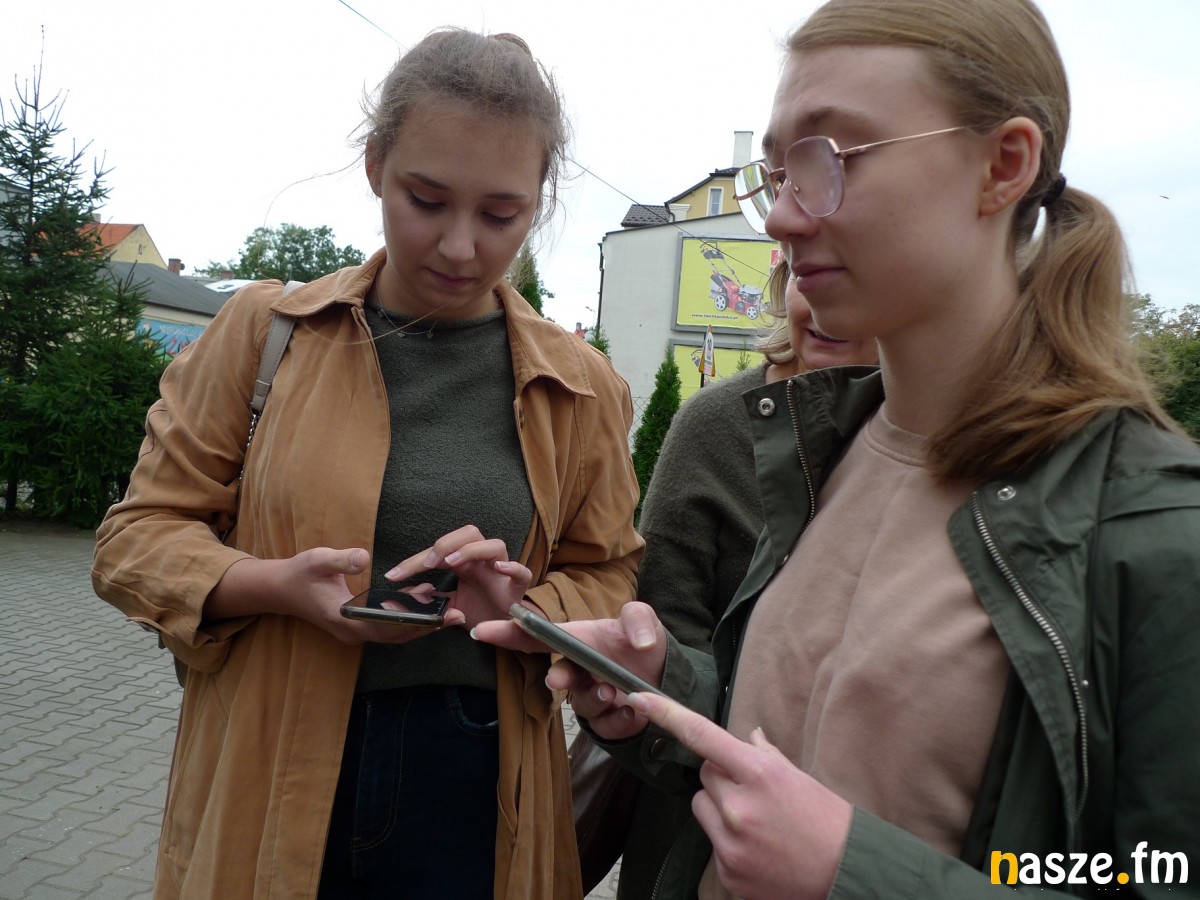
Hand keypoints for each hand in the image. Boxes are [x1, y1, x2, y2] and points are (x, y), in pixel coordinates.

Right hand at [208, 547, 436, 644]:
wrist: (280, 589)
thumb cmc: (299, 573)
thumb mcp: (317, 559)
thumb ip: (340, 559)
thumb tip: (363, 557)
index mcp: (345, 619)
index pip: (386, 628)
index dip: (414, 624)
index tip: (440, 618)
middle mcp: (353, 632)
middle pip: (397, 635)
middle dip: (427, 627)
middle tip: (458, 616)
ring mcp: (355, 631)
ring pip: (394, 634)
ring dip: (420, 624)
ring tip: (450, 611)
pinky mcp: (358, 626)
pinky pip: (388, 627)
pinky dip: (407, 619)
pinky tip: (426, 601)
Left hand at [386, 525, 531, 627]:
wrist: (505, 630)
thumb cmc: (480, 611)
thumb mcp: (449, 606)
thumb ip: (431, 599)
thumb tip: (404, 597)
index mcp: (465, 562)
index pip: (440, 551)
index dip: (415, 561)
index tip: (394, 574)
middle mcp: (483, 560)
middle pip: (468, 534)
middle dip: (445, 544)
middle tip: (427, 564)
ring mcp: (502, 570)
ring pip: (493, 545)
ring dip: (470, 551)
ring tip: (451, 563)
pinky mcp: (517, 587)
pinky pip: (521, 572)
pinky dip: (512, 568)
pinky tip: (499, 569)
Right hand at [471, 601, 667, 740]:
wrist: (668, 677)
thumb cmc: (647, 644)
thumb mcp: (645, 621)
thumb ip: (639, 619)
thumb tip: (640, 642)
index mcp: (579, 642)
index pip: (538, 637)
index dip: (509, 634)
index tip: (482, 630)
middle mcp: (579, 670)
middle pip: (556, 675)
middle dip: (557, 677)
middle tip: (558, 678)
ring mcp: (590, 697)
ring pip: (581, 704)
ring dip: (595, 699)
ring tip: (614, 692)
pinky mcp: (607, 722)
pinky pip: (605, 726)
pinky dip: (619, 719)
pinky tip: (633, 709)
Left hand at [626, 691, 852, 899]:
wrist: (846, 873)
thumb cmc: (826, 819)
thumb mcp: (797, 776)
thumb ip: (763, 754)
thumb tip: (745, 736)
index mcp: (759, 772)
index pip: (702, 735)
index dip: (666, 714)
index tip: (640, 698)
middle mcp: (739, 805)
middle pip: (704, 774)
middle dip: (722, 777)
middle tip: (755, 794)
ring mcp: (730, 841)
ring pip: (701, 806)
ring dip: (719, 808)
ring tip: (756, 822)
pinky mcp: (727, 870)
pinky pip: (711, 840)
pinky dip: (727, 840)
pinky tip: (757, 847)